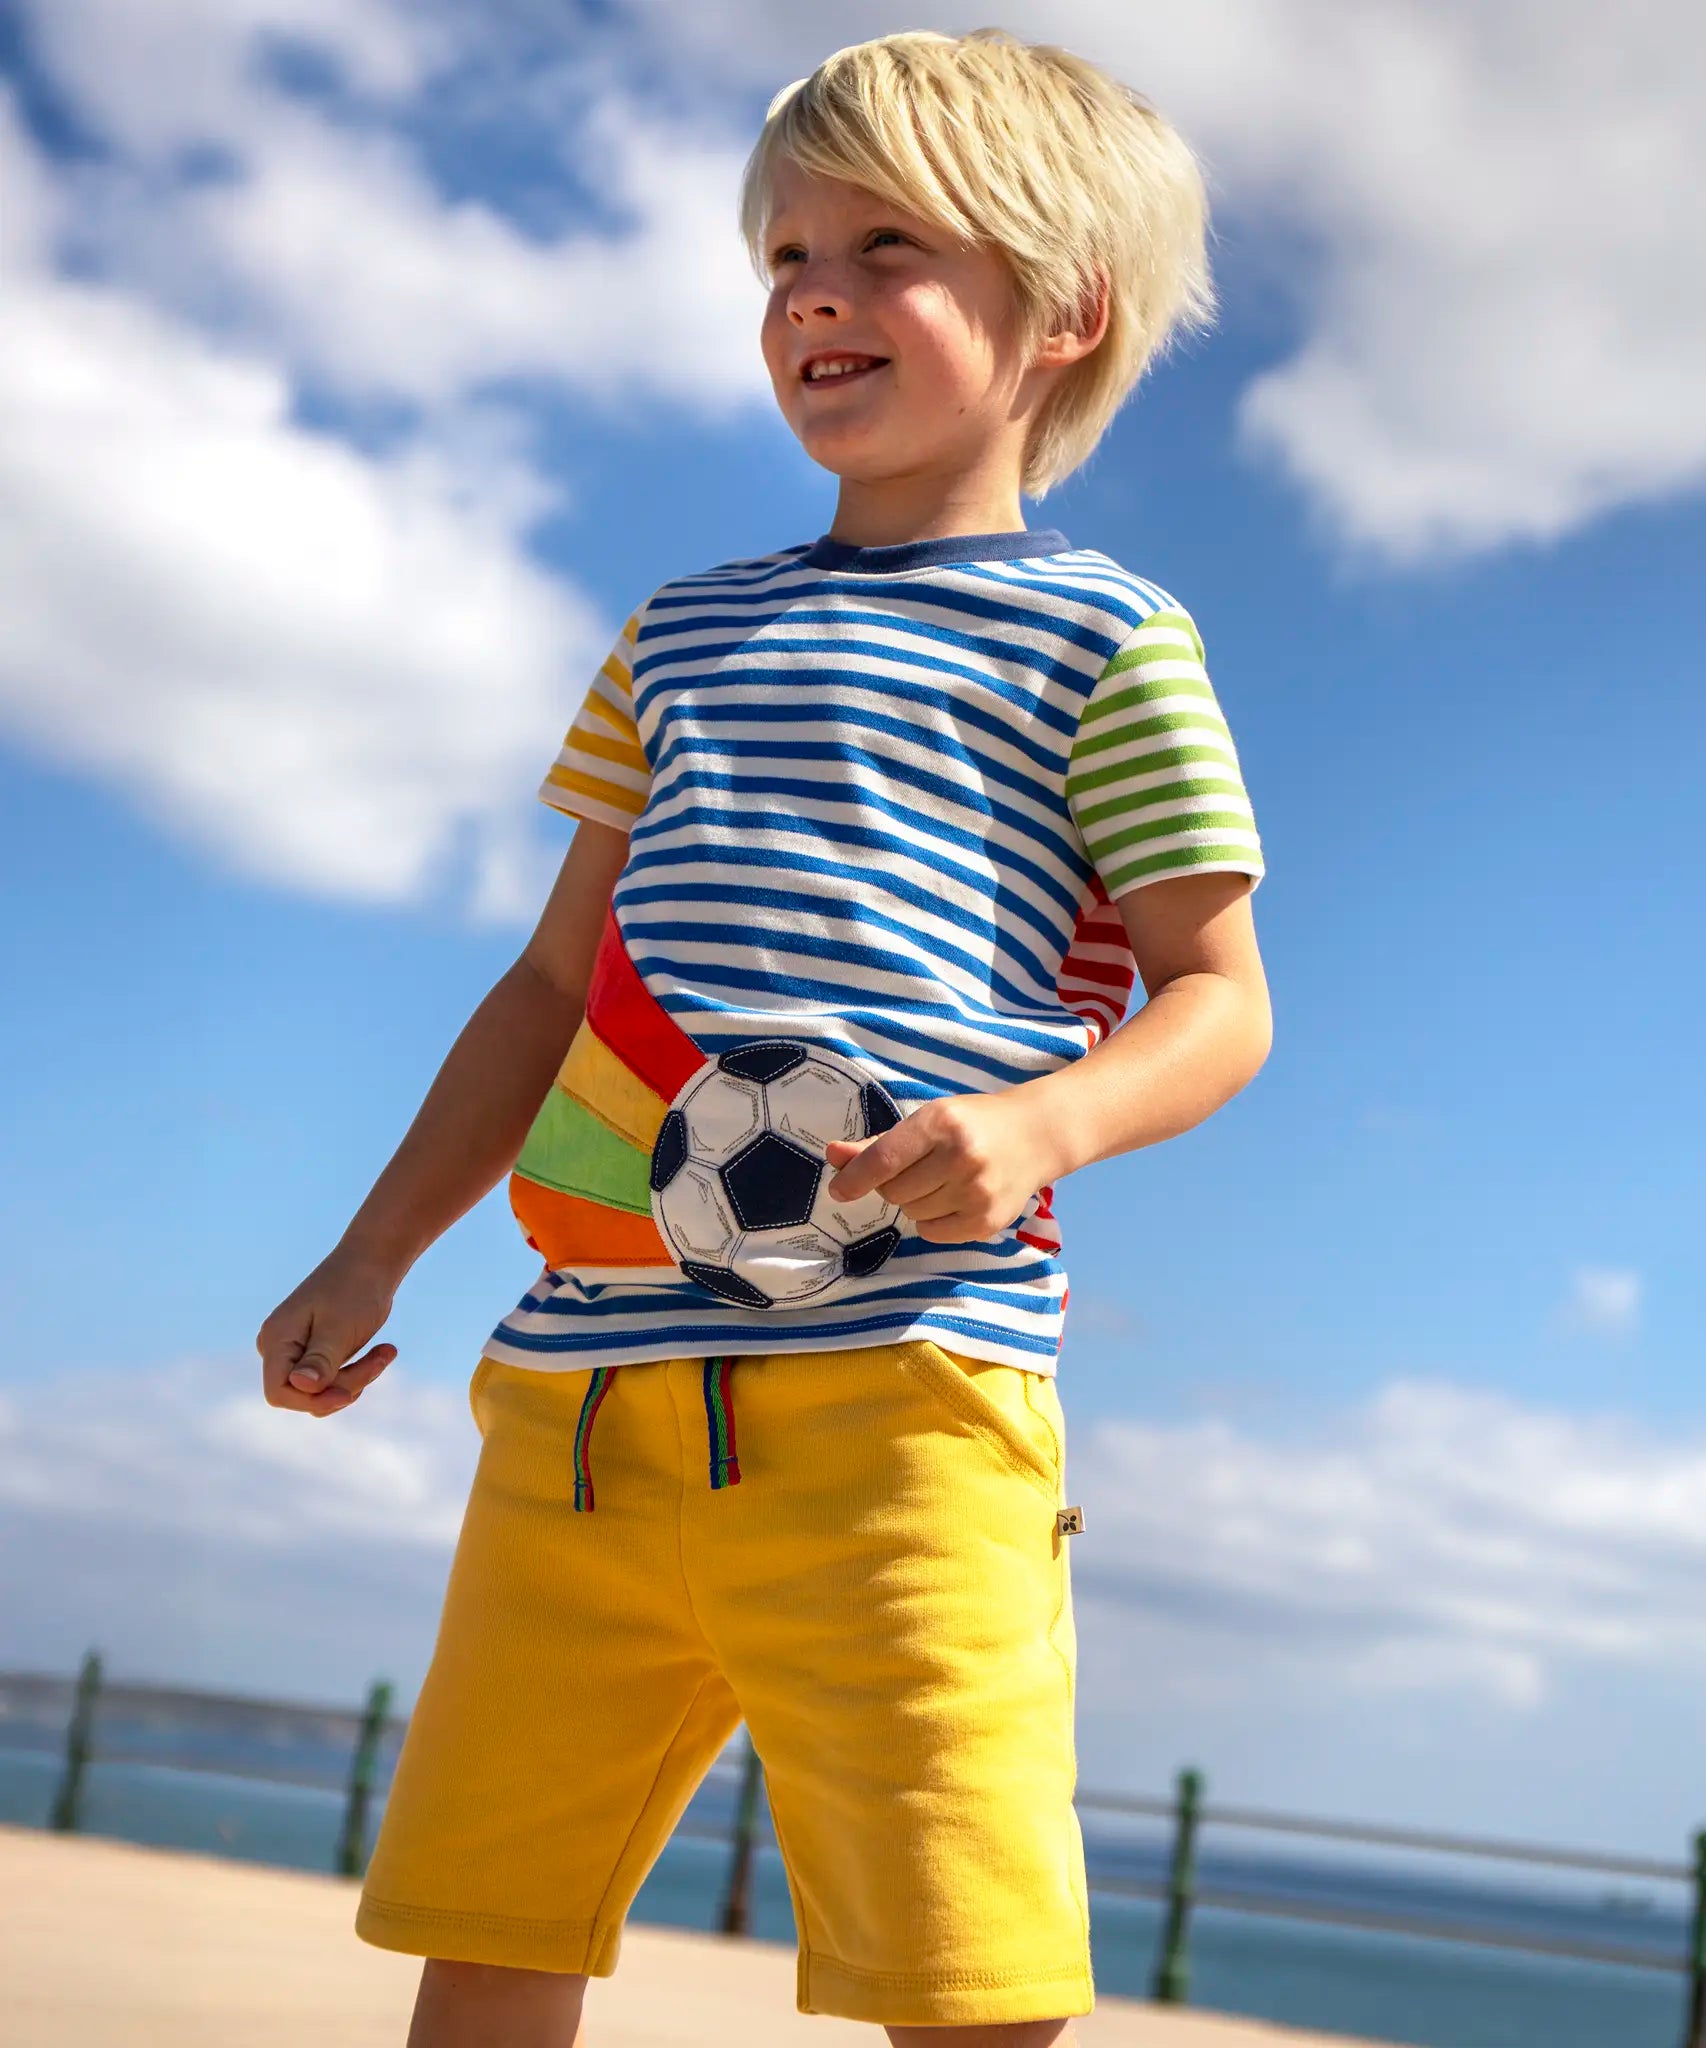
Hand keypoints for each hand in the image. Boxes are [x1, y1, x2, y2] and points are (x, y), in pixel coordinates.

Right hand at [257, 1246, 400, 1417]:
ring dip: (358, 1378)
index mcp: (276, 1339)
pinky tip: (383, 1352)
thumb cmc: (355, 1289)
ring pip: (323, 1390)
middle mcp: (278, 1348)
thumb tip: (301, 1386)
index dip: (311, 1401)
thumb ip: (320, 1360)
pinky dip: (359, 1372)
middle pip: (305, 1393)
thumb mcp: (340, 1327)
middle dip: (345, 1384)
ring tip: (387, 1350)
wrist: (371, 1262)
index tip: (347, 1394)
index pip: (278, 1392)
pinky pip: (332, 1380)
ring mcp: (295, 1352)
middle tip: (382, 1358)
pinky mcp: (314, 1354)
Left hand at [824, 1087, 1059, 1243]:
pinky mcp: (988, 1221)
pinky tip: (953, 1199)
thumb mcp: (927, 1121)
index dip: (855, 1178)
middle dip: (895, 1184)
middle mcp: (961, 1156)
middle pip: (894, 1191)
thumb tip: (833, 1155)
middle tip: (919, 1169)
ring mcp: (977, 1191)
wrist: (1036, 1135)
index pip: (885, 1159)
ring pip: (911, 1213)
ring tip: (942, 1180)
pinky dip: (932, 1220)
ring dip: (915, 1201)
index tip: (838, 1190)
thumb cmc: (971, 1124)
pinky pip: (932, 1232)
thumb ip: (878, 1144)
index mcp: (941, 1123)